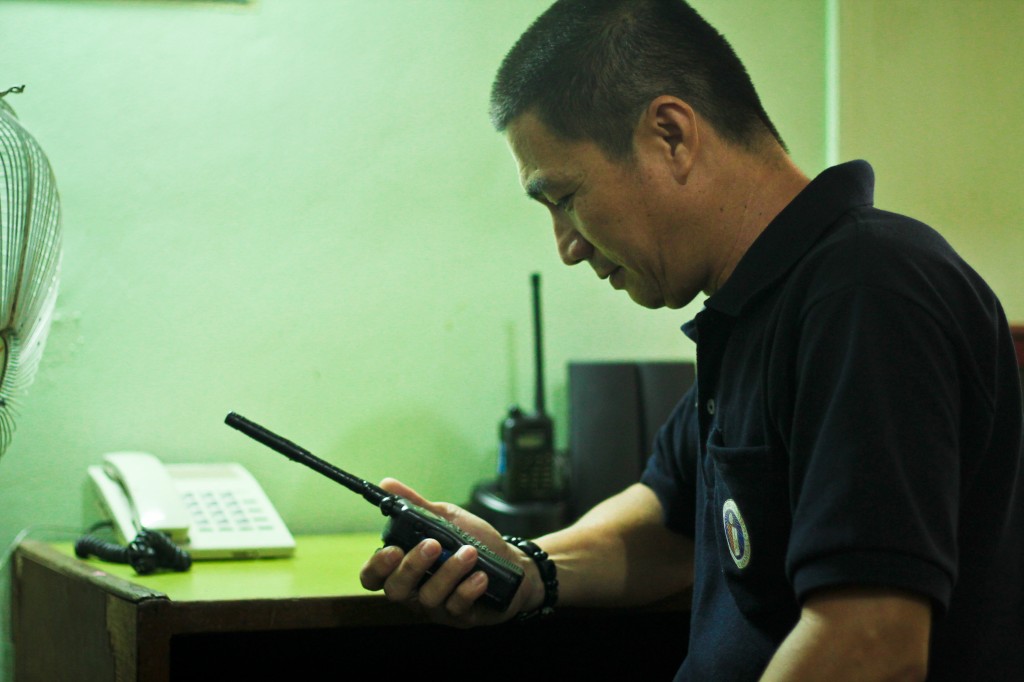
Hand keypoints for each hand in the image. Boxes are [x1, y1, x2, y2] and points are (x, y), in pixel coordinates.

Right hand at [358, 478, 532, 626]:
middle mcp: (416, 590)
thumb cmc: (474, 540)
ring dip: (449, 571)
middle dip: (412, 566)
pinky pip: (457, 608)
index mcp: (405, 566)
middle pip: (396, 590)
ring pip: (429, 597)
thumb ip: (416, 506)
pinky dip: (468, 589)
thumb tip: (388, 483)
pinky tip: (480, 576)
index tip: (392, 549)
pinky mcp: (461, 617)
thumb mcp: (445, 519)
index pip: (374, 576)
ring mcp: (438, 607)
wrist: (513, 561)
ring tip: (469, 552)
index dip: (376, 567)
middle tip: (433, 545)